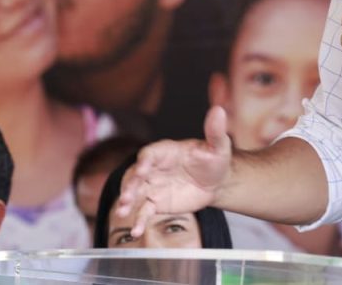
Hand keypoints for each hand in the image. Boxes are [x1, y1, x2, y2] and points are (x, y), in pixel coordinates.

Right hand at [115, 106, 231, 238]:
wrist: (216, 182)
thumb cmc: (214, 159)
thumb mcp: (218, 146)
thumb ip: (215, 131)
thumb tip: (219, 110)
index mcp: (166, 151)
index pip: (150, 153)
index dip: (145, 160)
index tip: (143, 168)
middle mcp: (154, 167)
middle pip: (136, 174)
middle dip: (130, 184)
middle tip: (126, 196)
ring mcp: (153, 185)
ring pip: (135, 192)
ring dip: (127, 202)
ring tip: (123, 212)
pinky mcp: (156, 202)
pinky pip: (144, 211)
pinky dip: (138, 220)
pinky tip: (136, 231)